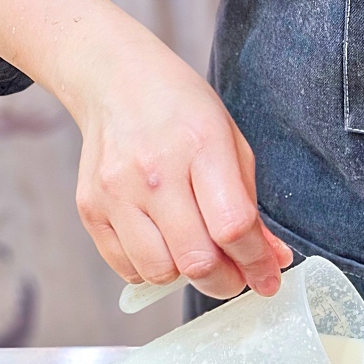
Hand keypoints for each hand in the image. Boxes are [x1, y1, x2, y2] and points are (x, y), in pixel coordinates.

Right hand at [74, 40, 291, 298]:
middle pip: (196, 260)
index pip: (232, 227)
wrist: (115, 81)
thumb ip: (250, 206)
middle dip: (226, 282)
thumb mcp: (230, 144)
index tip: (268, 278)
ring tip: (197, 255)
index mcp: (200, 147)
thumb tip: (272, 260)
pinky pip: (127, 268)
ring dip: (186, 277)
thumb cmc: (182, 112)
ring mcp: (116, 193)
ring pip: (159, 272)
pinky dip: (153, 270)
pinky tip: (164, 247)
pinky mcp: (90, 209)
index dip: (257, 263)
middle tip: (236, 278)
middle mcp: (154, 172)